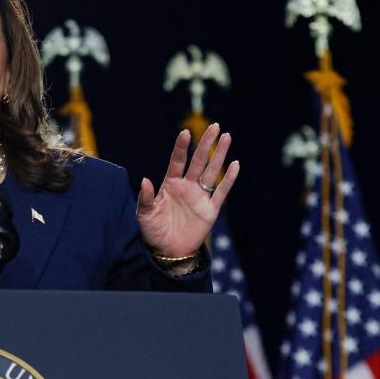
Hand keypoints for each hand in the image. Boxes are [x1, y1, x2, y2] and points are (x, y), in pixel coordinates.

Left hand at [137, 124, 238, 257]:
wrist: (168, 252)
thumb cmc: (153, 232)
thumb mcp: (144, 215)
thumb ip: (146, 198)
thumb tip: (145, 180)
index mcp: (170, 185)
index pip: (177, 161)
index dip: (181, 147)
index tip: (185, 132)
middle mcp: (187, 186)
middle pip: (198, 161)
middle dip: (206, 144)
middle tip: (215, 126)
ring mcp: (200, 196)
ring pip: (211, 171)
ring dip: (219, 155)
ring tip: (227, 137)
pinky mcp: (210, 209)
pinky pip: (221, 192)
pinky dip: (228, 179)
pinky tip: (234, 164)